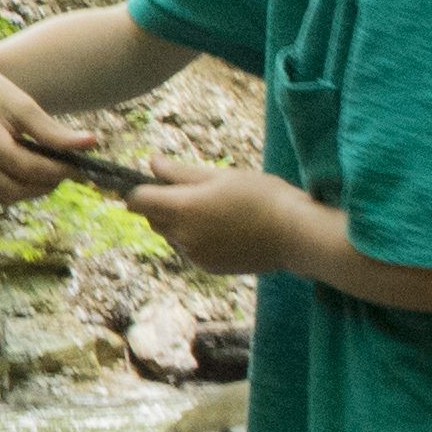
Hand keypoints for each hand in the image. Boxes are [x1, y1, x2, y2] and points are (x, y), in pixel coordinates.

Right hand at [0, 49, 114, 205]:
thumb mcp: (22, 105)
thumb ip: (54, 130)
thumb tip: (92, 143)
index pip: (26, 168)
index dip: (57, 171)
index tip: (80, 167)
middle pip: (17, 188)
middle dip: (47, 184)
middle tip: (69, 171)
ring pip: (7, 197)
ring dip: (33, 190)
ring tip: (52, 171)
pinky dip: (17, 189)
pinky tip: (32, 173)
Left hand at [125, 158, 308, 276]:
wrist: (294, 234)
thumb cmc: (261, 196)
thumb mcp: (220, 175)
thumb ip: (180, 172)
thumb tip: (152, 163)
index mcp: (184, 208)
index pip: (137, 201)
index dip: (141, 190)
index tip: (156, 183)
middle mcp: (183, 236)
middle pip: (152, 219)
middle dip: (162, 205)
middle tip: (195, 192)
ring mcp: (194, 255)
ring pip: (171, 235)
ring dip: (180, 223)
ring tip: (216, 210)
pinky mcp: (207, 267)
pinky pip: (189, 249)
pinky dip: (196, 238)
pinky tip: (225, 229)